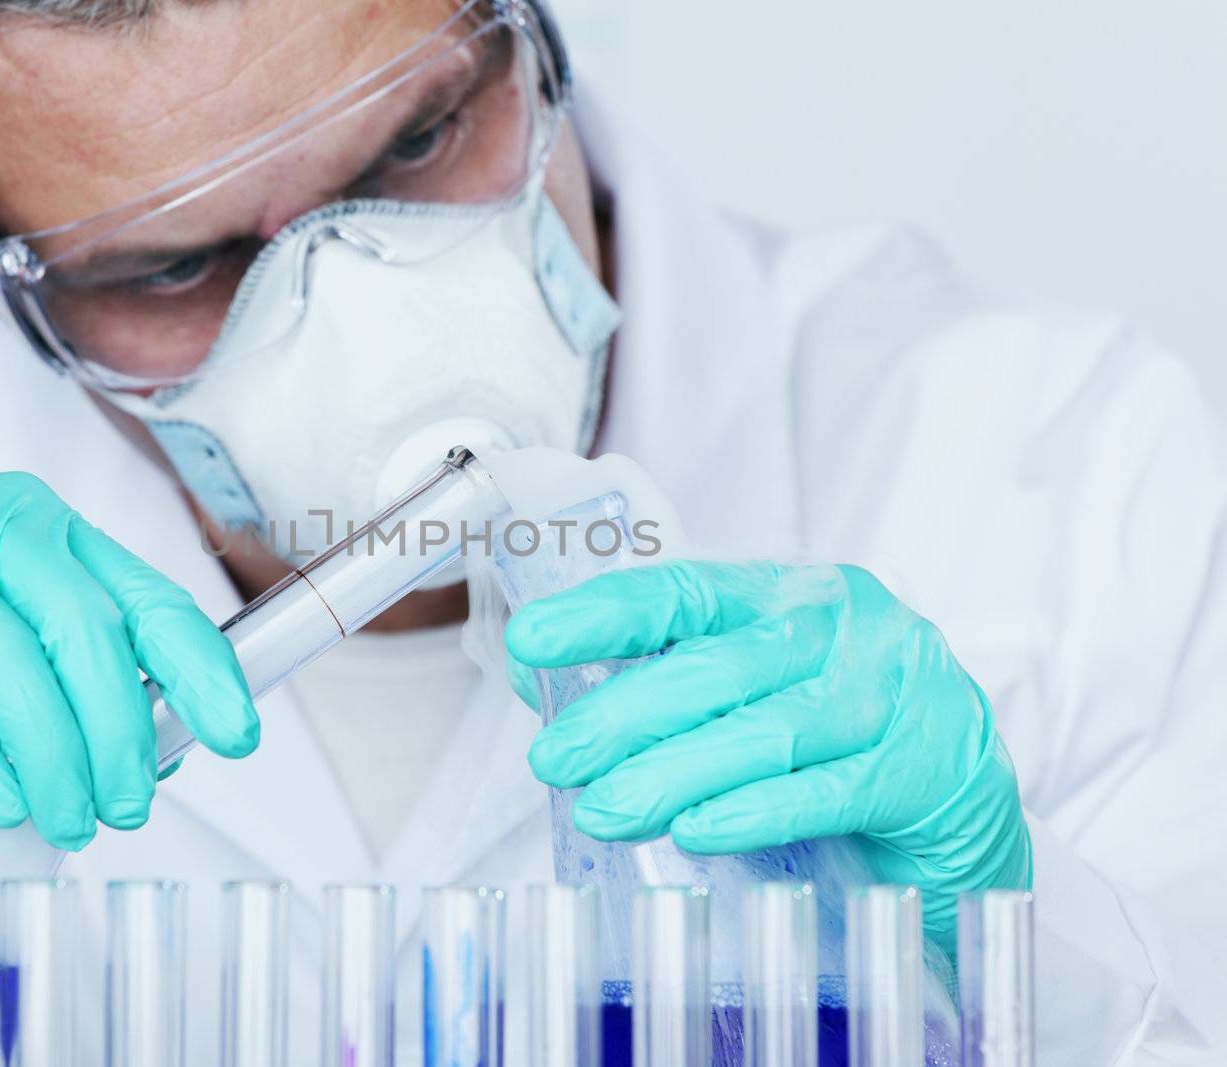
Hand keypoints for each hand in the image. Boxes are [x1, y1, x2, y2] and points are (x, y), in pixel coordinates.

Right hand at [0, 471, 257, 849]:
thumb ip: (63, 681)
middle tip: (125, 806)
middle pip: (87, 626)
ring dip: (53, 753)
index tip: (238, 734)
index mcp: (43, 530)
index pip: (147, 594)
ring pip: (11, 656)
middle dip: (121, 731)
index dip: (202, 667)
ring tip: (68, 818)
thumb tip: (151, 753)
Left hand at [507, 561, 1030, 936]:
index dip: (607, 615)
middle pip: (720, 666)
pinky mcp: (930, 770)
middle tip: (555, 758)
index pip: (688, 593)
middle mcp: (849, 629)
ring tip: (606, 810)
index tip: (534, 639)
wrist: (966, 817)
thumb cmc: (841, 748)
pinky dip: (757, 812)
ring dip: (674, 773)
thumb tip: (545, 692)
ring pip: (767, 730)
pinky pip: (829, 791)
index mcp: (794, 596)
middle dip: (624, 713)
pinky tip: (697, 831)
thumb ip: (661, 690)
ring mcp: (896, 694)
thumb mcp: (748, 704)